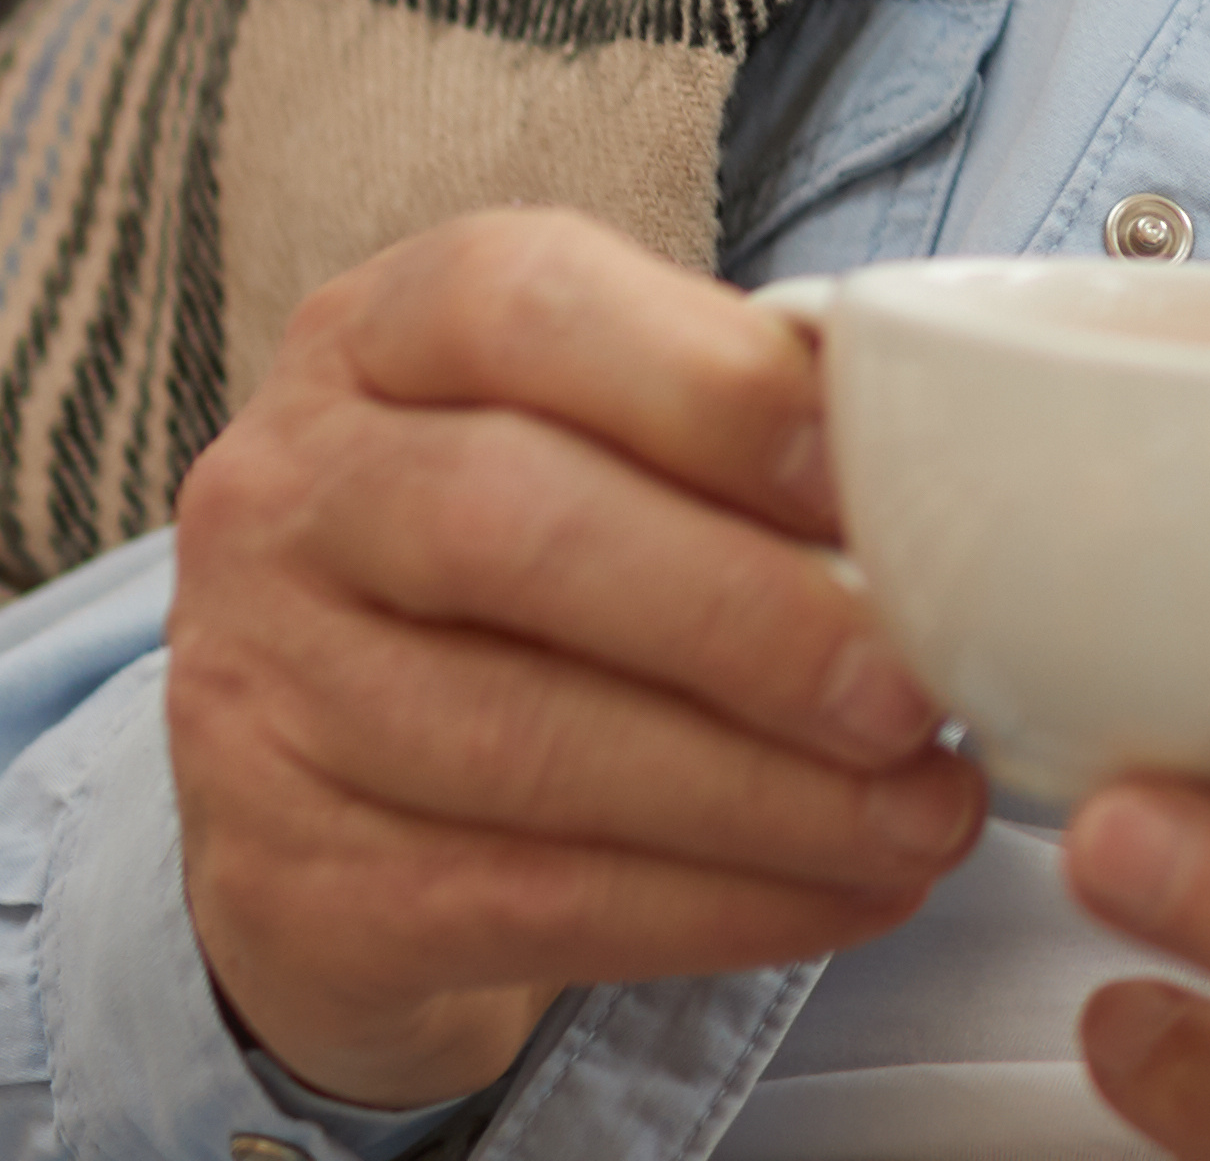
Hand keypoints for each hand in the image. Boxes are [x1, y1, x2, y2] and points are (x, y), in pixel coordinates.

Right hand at [168, 208, 985, 1102]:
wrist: (319, 788)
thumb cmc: (522, 568)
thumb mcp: (594, 436)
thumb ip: (732, 416)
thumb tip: (952, 454)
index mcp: (380, 334)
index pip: (519, 303)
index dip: (707, 387)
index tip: (867, 481)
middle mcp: (286, 493)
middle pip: (505, 523)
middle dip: (744, 615)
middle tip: (917, 693)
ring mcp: (257, 688)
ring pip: (520, 740)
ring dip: (762, 794)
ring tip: (925, 816)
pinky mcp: (285, 877)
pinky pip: (523, 897)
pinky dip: (714, 908)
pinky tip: (843, 897)